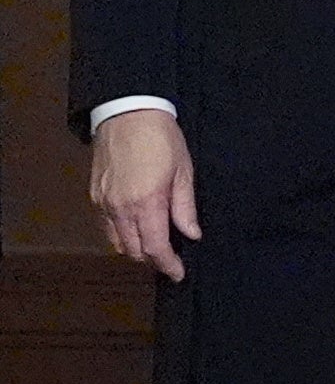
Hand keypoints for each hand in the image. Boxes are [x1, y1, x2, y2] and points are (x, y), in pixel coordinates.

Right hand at [90, 108, 200, 283]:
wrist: (127, 110)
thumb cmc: (161, 137)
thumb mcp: (183, 171)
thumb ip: (185, 207)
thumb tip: (191, 234)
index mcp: (147, 203)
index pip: (156, 249)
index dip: (168, 265)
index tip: (178, 273)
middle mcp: (121, 208)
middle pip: (134, 251)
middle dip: (152, 259)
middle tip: (169, 258)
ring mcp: (104, 202)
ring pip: (117, 242)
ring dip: (135, 248)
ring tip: (153, 243)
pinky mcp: (94, 194)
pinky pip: (106, 226)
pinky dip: (120, 234)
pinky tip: (135, 226)